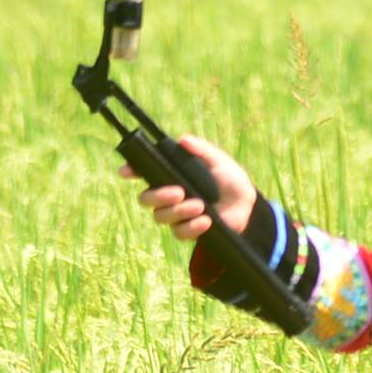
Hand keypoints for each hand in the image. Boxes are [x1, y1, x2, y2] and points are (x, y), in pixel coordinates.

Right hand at [127, 133, 256, 244]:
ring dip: (179, 211)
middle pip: (146, 199)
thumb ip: (202, 150)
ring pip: (161, 217)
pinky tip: (206, 221)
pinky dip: (192, 227)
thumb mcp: (218, 161)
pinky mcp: (187, 230)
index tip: (125, 171)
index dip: (131, 171)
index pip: (144, 173)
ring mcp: (175, 215)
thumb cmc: (229, 178)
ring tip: (200, 206)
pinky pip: (179, 233)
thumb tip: (183, 140)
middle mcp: (168, 196)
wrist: (245, 204)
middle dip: (158, 196)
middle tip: (179, 193)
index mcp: (171, 175)